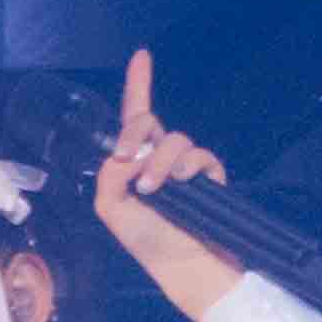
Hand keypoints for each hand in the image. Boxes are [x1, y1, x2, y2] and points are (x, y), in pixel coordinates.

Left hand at [84, 46, 246, 314]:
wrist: (184, 265)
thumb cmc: (147, 241)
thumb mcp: (110, 208)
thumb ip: (111, 174)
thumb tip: (131, 154)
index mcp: (133, 164)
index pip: (134, 118)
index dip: (139, 84)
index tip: (143, 55)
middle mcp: (159, 159)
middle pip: (150, 122)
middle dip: (136, 133)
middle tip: (129, 158)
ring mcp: (186, 167)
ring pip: (174, 140)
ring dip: (160, 161)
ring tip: (155, 188)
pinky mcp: (211, 177)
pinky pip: (201, 155)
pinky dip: (188, 165)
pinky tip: (181, 182)